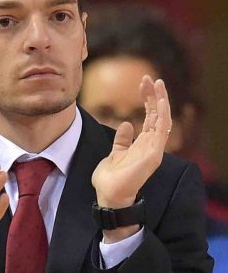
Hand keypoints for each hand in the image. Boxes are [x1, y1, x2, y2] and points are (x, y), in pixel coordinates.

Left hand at [92, 76, 170, 241]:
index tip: (142, 83)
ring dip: (161, 100)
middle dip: (154, 95)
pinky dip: (163, 115)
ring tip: (157, 84)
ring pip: (163, 119)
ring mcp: (154, 149)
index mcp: (142, 143)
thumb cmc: (110, 178)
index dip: (148, 99)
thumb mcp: (114, 153)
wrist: (109, 195)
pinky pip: (162, 131)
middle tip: (148, 78)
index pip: (150, 116)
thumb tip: (126, 124)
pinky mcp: (154, 154)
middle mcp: (151, 144)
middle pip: (157, 114)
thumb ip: (122, 140)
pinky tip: (160, 101)